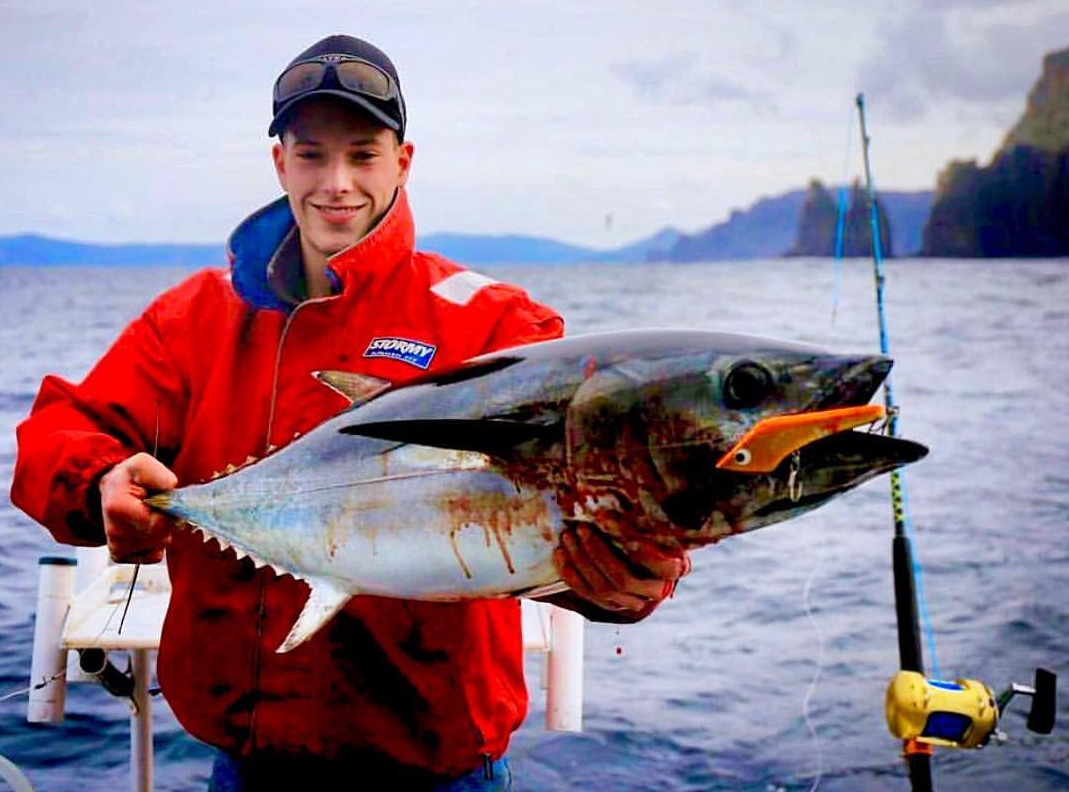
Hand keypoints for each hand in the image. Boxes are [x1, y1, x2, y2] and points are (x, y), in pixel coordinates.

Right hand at [98, 452, 177, 563]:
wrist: (110, 491)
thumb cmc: (128, 478)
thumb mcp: (142, 464)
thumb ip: (158, 474)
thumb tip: (171, 488)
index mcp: (118, 508)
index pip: (159, 523)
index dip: (170, 512)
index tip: (164, 500)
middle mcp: (115, 532)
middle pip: (161, 536)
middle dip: (168, 520)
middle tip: (157, 506)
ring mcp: (117, 547)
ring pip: (159, 545)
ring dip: (162, 531)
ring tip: (149, 515)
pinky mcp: (121, 556)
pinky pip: (153, 556)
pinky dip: (156, 543)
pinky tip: (146, 528)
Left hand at [553, 521, 689, 614]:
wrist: (648, 561)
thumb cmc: (653, 533)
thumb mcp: (656, 525)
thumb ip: (643, 520)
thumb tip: (617, 502)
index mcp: (674, 568)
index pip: (660, 563)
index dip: (637, 546)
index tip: (610, 520)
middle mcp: (655, 591)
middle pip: (623, 578)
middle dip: (598, 552)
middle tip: (582, 528)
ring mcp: (633, 602)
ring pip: (604, 588)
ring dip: (581, 561)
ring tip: (568, 537)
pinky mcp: (612, 606)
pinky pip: (588, 594)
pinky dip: (571, 575)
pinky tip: (560, 555)